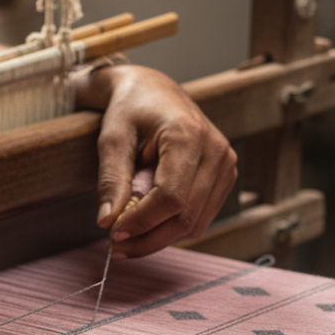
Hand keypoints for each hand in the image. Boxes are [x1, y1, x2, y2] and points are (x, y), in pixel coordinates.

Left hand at [76, 64, 237, 256]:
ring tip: (129, 231)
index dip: (142, 222)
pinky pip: (200, 217)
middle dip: (148, 238)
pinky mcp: (225, 177)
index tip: (113, 233)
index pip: (171, 198)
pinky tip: (149, 220)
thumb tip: (108, 222)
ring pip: (195, 224)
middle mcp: (216, 151)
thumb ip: (112, 180)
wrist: (152, 90)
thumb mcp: (112, 138)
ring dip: (159, 237)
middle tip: (117, 244)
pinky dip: (172, 227)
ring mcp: (226, 165)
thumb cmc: (130, 108)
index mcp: (189, 135)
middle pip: (186, 217)